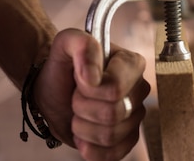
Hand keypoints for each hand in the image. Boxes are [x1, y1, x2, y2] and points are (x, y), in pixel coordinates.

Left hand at [32, 29, 150, 160]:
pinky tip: (83, 133)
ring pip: (110, 135)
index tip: (78, 78)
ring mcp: (135, 115)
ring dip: (83, 126)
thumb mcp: (65, 43)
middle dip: (83, 106)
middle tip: (76, 95)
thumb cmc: (63, 64)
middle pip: (113, 113)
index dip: (89, 88)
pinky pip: (112, 155)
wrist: (55, 90)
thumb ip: (81, 44)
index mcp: (131, 62)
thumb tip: (93, 75)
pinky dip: (90, 147)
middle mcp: (138, 88)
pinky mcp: (128, 139)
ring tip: (78, 111)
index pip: (115, 87)